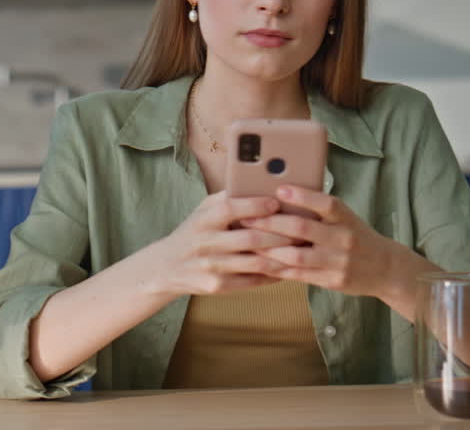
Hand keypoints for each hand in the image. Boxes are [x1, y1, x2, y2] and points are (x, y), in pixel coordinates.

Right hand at [150, 194, 293, 297]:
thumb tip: (259, 183)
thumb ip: (227, 198)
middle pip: (251, 238)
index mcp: (203, 220)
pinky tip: (287, 269)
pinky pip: (252, 281)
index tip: (278, 202)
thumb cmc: (194, 233)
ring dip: (281, 257)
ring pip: (256, 262)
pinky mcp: (217, 286)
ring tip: (301, 250)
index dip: (256, 205)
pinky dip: (272, 276)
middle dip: (280, 234)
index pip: (231, 208)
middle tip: (302, 230)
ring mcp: (212, 267)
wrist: (166, 267)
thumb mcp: (202, 211)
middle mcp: (206, 243)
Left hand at [243, 184, 419, 298]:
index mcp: (346, 218)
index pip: (325, 203)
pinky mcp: (333, 281)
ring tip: (247, 241)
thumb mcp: (345, 218)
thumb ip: (319, 210)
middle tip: (246, 217)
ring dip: (268, 248)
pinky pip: (299, 275)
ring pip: (296, 255)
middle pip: (303, 229)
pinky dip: (278, 269)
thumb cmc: (356, 236)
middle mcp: (344, 239)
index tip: (279, 189)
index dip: (302, 196)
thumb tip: (280, 194)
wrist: (386, 268)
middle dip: (270, 223)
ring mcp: (338, 262)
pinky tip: (260, 262)